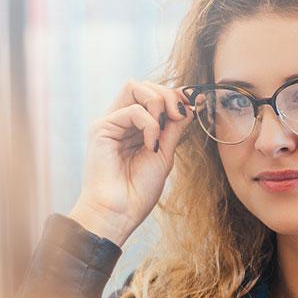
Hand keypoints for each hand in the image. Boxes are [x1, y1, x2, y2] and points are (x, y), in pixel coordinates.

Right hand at [69, 80, 193, 245]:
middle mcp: (120, 121)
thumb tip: (192, 102)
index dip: (175, 95)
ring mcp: (110, 123)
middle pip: (143, 85)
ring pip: (135, 87)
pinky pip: (132, 110)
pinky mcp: (101, 128)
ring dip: (158, 103)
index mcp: (134, 127)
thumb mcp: (165, 153)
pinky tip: (150, 146)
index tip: (196, 103)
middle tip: (179, 116)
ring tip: (164, 129)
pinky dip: (149, 125)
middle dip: (168, 95)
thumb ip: (175, 127)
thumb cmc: (139, 190)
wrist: (120, 213)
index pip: (153, 95)